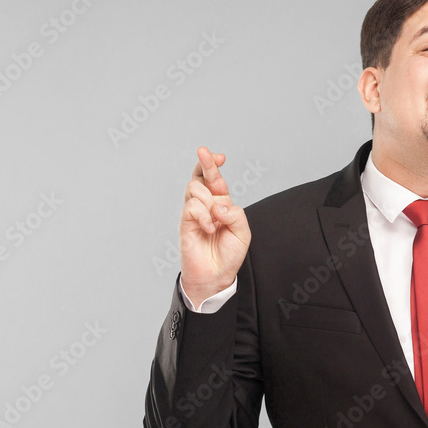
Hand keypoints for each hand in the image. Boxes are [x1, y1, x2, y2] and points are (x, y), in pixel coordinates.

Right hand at [179, 147, 250, 307]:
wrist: (216, 276)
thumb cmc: (228, 254)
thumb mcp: (243, 232)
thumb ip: (236, 214)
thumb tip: (219, 205)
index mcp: (221, 204)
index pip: (215, 180)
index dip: (214, 165)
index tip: (220, 156)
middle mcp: (206, 206)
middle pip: (200, 177)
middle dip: (204, 163)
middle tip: (204, 152)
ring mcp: (194, 213)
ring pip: (195, 188)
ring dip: (208, 199)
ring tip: (215, 219)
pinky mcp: (185, 223)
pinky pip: (191, 206)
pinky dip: (204, 215)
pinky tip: (209, 228)